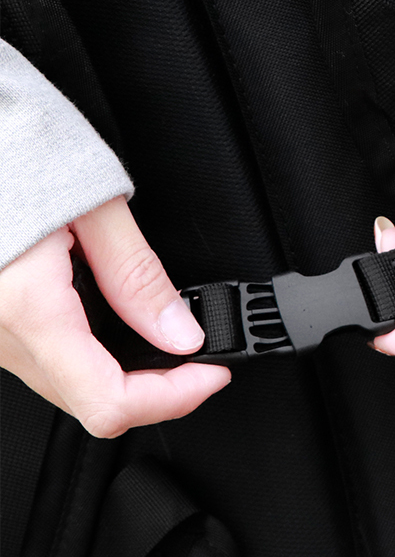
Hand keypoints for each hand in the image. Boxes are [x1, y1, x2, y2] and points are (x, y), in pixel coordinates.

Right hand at [0, 197, 230, 436]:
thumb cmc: (16, 151)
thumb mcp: (97, 207)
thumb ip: (138, 277)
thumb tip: (181, 333)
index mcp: (27, 307)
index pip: (107, 400)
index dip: (173, 397)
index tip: (211, 373)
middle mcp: (1, 333)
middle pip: (92, 405)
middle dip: (158, 392)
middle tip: (201, 360)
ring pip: (68, 389)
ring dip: (125, 379)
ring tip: (167, 340)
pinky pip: (47, 361)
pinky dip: (93, 357)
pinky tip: (119, 325)